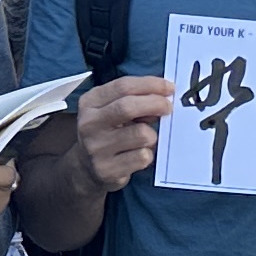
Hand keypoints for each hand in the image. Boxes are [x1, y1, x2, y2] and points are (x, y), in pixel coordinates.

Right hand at [69, 75, 172, 193]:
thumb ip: (133, 101)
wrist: (86, 169)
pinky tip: (139, 154)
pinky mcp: (107, 170)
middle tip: (168, 107)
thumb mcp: (111, 111)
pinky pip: (143, 157)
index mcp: (89, 103)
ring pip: (141, 134)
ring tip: (146, 138)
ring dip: (152, 135)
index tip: (169, 87)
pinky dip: (148, 154)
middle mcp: (89, 124)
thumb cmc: (107, 133)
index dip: (150, 85)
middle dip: (156, 103)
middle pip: (128, 107)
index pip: (123, 86)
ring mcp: (97, 148)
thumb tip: (162, 98)